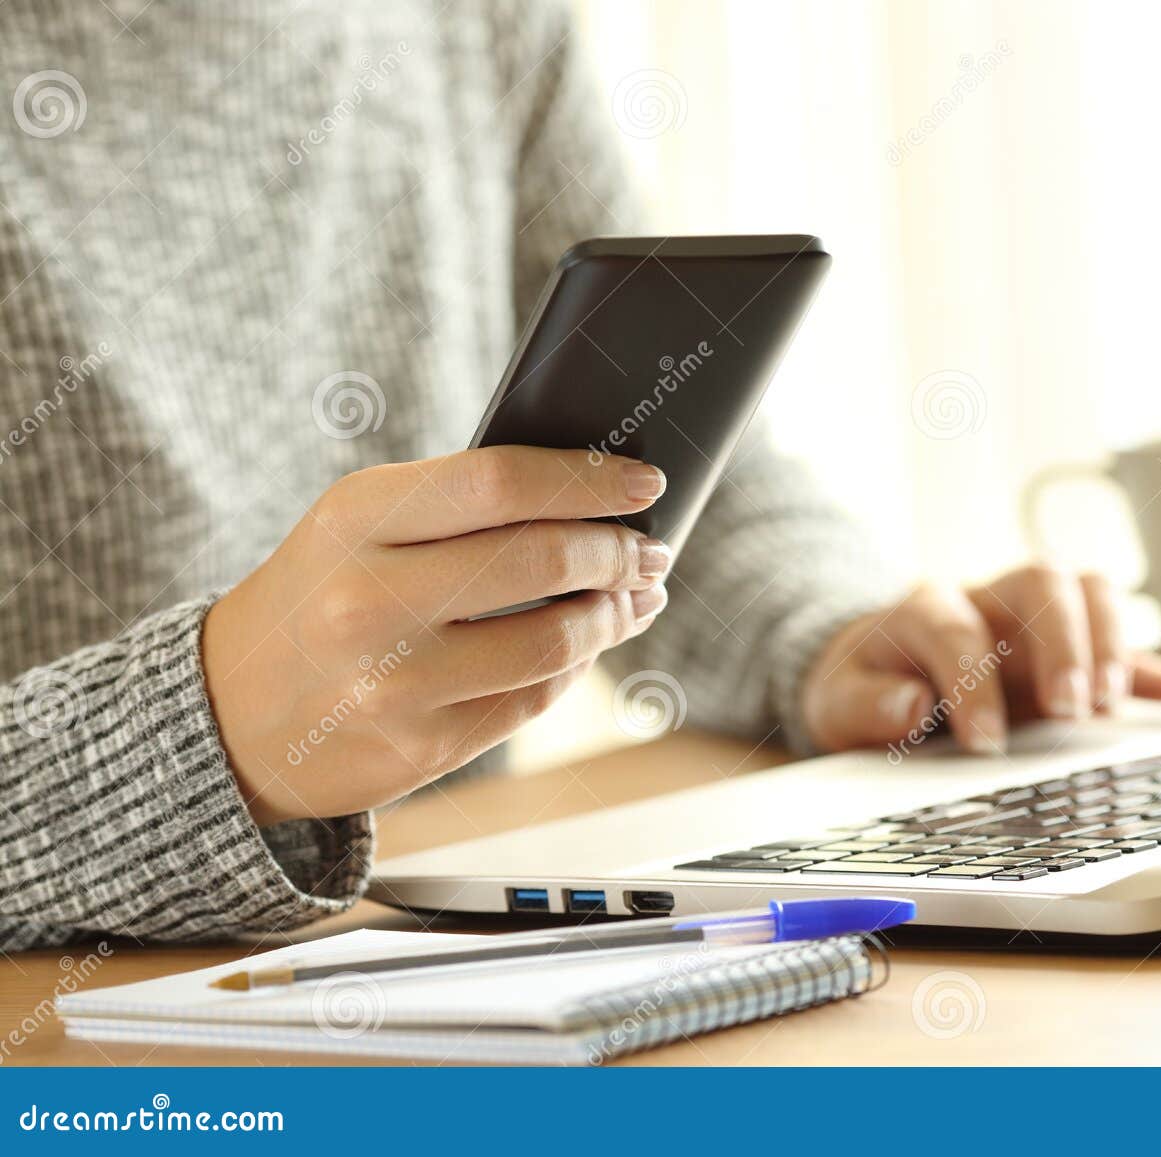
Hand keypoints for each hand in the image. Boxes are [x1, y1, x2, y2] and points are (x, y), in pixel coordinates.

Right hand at [202, 446, 670, 824]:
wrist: (229, 713)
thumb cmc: (320, 594)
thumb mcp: (359, 527)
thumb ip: (461, 506)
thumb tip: (596, 499)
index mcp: (355, 521)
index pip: (500, 482)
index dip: (588, 479)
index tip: (644, 482)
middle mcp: (368, 602)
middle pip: (541, 559)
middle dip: (617, 552)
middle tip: (648, 550)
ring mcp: (393, 684)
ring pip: (554, 642)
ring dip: (614, 616)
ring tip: (635, 598)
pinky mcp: (418, 748)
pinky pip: (531, 699)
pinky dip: (575, 667)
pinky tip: (587, 645)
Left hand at [801, 564, 1160, 754]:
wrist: (875, 671)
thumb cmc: (864, 686)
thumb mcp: (837, 702)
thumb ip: (865, 705)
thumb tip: (910, 706)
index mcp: (927, 606)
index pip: (958, 626)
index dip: (973, 681)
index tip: (985, 742)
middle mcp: (990, 598)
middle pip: (1042, 580)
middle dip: (1061, 642)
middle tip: (1066, 710)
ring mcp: (1036, 621)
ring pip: (1090, 591)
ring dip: (1108, 644)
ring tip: (1105, 709)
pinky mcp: (1070, 653)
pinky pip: (1126, 649)